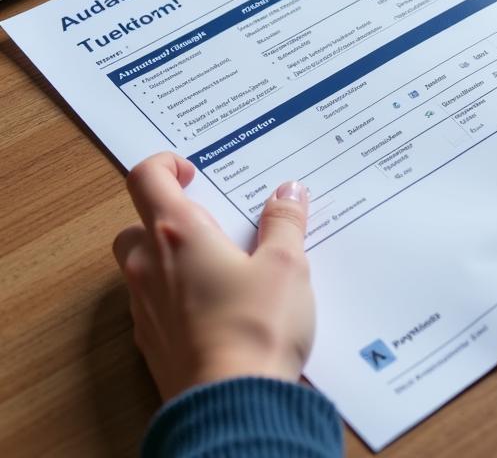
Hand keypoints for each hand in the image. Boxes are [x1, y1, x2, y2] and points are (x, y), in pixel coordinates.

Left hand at [113, 153, 314, 400]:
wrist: (233, 406)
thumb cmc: (256, 327)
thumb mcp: (285, 264)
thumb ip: (285, 223)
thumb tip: (288, 193)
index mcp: (178, 234)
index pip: (146, 179)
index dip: (164, 164)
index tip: (192, 171)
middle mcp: (150, 267)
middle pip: (136, 225)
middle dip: (167, 218)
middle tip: (212, 223)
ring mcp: (145, 309)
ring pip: (143, 268)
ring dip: (172, 259)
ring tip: (223, 267)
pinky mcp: (152, 345)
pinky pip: (155, 305)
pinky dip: (178, 297)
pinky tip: (219, 308)